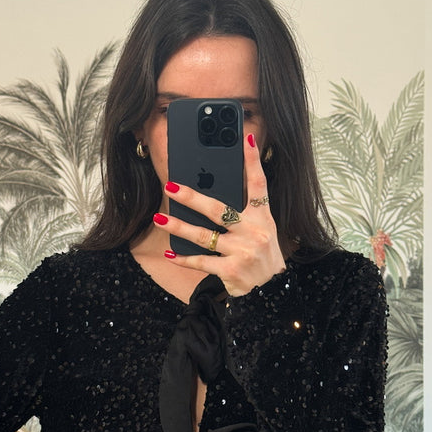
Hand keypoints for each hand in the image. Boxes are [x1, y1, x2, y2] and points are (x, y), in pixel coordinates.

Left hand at [156, 134, 285, 295]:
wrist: (271, 292)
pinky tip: (170, 253)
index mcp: (262, 218)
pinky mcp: (232, 270)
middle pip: (218, 209)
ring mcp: (243, 252)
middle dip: (192, 197)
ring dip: (178, 226)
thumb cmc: (260, 256)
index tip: (245, 139)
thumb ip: (241, 214)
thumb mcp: (260, 231)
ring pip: (203, 236)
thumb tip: (209, 195)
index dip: (252, 161)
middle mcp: (254, 232)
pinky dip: (184, 258)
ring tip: (159, 218)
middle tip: (170, 187)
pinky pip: (202, 261)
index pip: (258, 185)